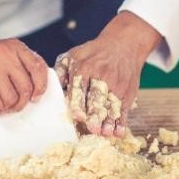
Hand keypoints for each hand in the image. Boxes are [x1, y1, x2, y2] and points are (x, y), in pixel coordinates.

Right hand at [0, 33, 48, 113]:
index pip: (38, 67)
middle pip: (27, 87)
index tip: (36, 95)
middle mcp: (4, 55)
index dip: (41, 85)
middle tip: (14, 104)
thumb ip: (16, 64)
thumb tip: (36, 87)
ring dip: (7, 106)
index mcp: (12, 46)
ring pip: (13, 99)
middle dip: (22, 101)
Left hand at [55, 11, 161, 137]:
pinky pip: (124, 108)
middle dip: (95, 114)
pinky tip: (119, 132)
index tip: (77, 116)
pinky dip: (122, 122)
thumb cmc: (94, 53)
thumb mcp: (74, 55)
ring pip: (111, 105)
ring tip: (105, 133)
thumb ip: (61, 71)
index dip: (79, 103)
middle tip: (92, 129)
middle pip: (97, 97)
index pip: (80, 87)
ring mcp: (116, 84)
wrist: (124, 44)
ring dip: (109, 121)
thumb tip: (50, 87)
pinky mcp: (128, 91)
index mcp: (84, 68)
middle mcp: (101, 76)